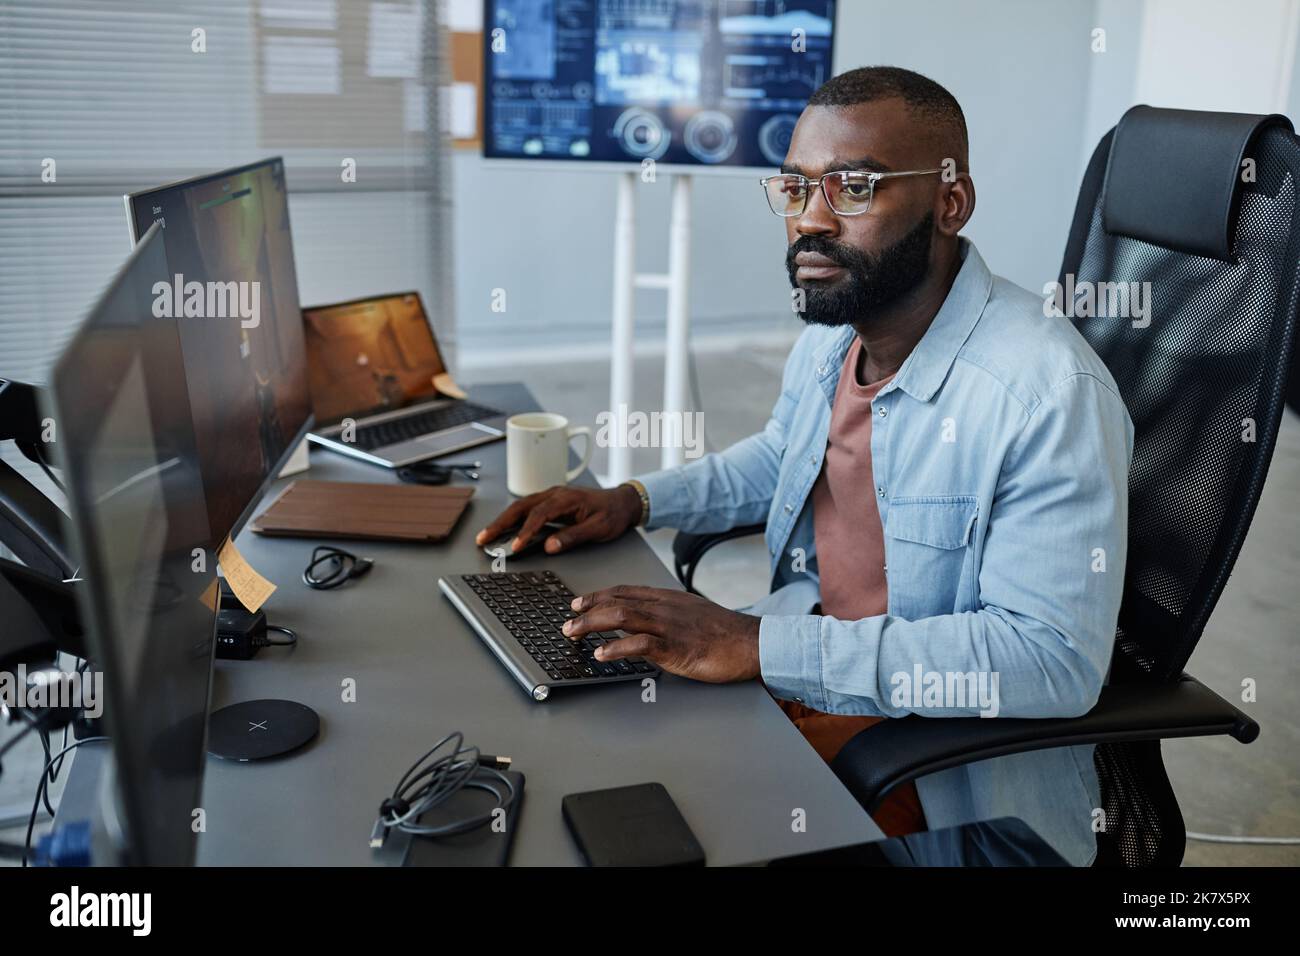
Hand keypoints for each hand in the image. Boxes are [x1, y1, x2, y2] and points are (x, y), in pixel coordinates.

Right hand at [474, 484, 642, 554]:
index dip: (524, 531)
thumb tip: (549, 546)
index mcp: (566, 499)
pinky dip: (512, 518)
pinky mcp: (551, 501)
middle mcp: (555, 494)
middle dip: (500, 523)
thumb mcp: (598, 529)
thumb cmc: (612, 514)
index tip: (515, 546)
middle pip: (521, 507)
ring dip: (502, 520)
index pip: (539, 515)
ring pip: (520, 506)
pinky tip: (504, 528)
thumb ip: (573, 537)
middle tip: (484, 539)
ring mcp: (551, 496)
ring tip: (487, 535)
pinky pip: (527, 508)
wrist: (623, 502)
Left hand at [562, 585, 760, 682]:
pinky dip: (616, 648)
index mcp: (667, 598)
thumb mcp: (691, 614)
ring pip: (621, 617)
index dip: (598, 596)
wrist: (751, 642)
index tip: (578, 602)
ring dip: (592, 624)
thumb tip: (644, 624)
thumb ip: (667, 614)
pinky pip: (640, 644)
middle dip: (586, 610)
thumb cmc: (724, 633)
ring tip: (573, 634)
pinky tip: (601, 654)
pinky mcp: (676, 647)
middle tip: (568, 622)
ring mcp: (669, 625)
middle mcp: (664, 607)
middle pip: (616, 601)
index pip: (624, 591)